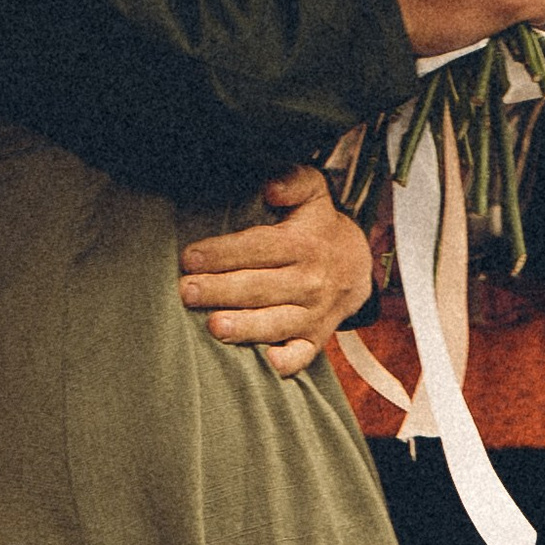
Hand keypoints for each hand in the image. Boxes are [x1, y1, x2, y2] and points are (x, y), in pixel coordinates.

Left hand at [178, 163, 371, 375]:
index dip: (224, 253)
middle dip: (222, 290)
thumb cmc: (317, 227)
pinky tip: (266, 364)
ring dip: (246, 327)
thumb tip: (271, 187)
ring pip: (277, 323)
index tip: (189, 258)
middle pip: (261, 287)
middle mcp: (309, 281)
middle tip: (187, 292)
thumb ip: (294, 181)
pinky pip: (303, 355)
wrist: (357, 265)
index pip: (259, 248)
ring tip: (215, 328)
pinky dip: (287, 362)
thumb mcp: (313, 193)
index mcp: (303, 244)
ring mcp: (313, 313)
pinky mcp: (315, 339)